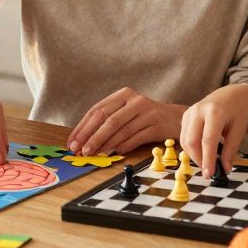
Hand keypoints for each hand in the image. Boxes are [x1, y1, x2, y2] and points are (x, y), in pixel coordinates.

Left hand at [68, 87, 183, 156]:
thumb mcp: (126, 112)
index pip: (97, 110)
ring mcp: (147, 112)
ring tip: (93, 153)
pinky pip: (135, 138)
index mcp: (123, 94)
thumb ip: (107, 122)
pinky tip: (113, 152)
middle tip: (80, 150)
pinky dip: (122, 146)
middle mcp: (135, 100)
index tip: (72, 142)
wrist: (175, 118)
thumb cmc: (144, 117)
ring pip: (120, 129)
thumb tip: (83, 141)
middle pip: (107, 119)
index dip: (82, 127)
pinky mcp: (156, 125)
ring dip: (104, 144)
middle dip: (90, 136)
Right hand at [180, 84, 247, 178]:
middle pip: (192, 141)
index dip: (208, 159)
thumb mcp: (240, 130)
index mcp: (215, 111)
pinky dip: (191, 148)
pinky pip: (184, 136)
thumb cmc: (237, 111)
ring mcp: (190, 112)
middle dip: (199, 160)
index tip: (209, 174)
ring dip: (194, 155)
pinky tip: (202, 151)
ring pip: (185, 140)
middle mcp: (199, 110)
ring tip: (207, 162)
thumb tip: (225, 168)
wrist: (232, 95)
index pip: (208, 140)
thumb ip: (231, 149)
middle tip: (208, 171)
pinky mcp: (185, 116)